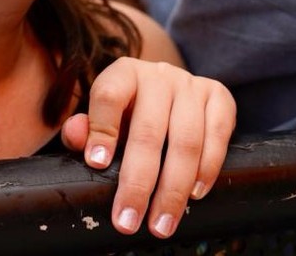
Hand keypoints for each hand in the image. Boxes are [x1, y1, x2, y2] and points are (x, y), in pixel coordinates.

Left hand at [61, 58, 235, 236]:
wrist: (169, 91)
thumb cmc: (128, 111)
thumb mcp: (101, 117)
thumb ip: (84, 129)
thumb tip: (76, 137)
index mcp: (123, 73)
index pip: (109, 96)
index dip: (102, 131)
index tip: (96, 164)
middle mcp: (158, 75)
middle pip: (148, 131)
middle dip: (138, 182)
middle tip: (127, 221)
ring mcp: (191, 84)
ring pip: (186, 140)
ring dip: (174, 188)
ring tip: (161, 222)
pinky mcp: (219, 95)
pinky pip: (218, 134)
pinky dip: (208, 168)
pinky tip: (195, 194)